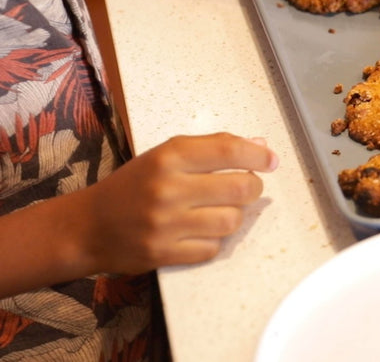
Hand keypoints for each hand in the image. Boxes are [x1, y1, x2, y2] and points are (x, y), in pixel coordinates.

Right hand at [82, 133, 277, 274]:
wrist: (87, 227)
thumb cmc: (132, 186)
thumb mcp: (165, 156)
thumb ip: (211, 149)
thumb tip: (258, 145)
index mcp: (168, 157)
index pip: (229, 150)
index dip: (258, 155)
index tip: (271, 160)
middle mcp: (167, 189)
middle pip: (240, 187)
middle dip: (252, 187)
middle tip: (247, 187)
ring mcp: (165, 224)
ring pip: (232, 220)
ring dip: (235, 215)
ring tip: (221, 210)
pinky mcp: (163, 253)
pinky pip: (213, 248)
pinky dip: (215, 240)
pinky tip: (202, 231)